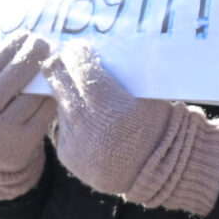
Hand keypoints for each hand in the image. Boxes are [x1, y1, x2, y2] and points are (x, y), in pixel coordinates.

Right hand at [0, 35, 56, 200]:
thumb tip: (20, 40)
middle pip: (12, 78)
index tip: (24, 35)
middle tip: (43, 42)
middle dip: (31, 55)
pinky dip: (51, 96)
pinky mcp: (24, 143)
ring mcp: (2, 133)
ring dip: (44, 74)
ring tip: (50, 62)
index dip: (8, 49)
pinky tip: (53, 85)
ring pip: (32, 94)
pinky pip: (44, 111)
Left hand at [41, 43, 218, 217]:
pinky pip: (62, 127)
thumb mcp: (148, 96)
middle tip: (62, 55)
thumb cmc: (158, 125)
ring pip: (61, 106)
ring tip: (73, 83)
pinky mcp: (69, 157)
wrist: (157, 171)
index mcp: (116, 110)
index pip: (84, 72)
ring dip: (64, 92)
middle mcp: (92, 128)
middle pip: (64, 86)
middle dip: (61, 67)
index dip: (77, 55)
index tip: (78, 47)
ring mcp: (78, 145)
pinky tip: (80, 112)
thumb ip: (121, 76)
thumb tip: (96, 51)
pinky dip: (68, 116)